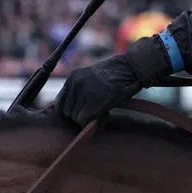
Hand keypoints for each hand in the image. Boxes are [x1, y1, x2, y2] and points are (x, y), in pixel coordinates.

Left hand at [56, 36, 173, 125]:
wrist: (131, 69)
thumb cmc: (117, 75)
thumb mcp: (93, 79)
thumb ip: (82, 93)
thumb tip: (76, 115)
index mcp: (73, 77)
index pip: (60, 102)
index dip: (69, 111)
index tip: (80, 113)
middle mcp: (75, 84)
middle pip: (66, 112)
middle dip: (79, 116)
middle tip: (94, 114)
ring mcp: (84, 93)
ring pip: (75, 117)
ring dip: (87, 119)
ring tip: (102, 114)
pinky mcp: (93, 102)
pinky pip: (84, 120)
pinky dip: (93, 123)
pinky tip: (104, 117)